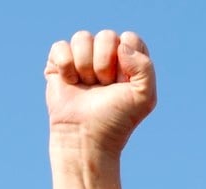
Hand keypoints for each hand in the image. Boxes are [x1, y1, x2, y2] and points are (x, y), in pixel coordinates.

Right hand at [43, 29, 156, 188]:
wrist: (86, 136)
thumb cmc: (117, 119)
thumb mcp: (144, 97)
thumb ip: (145, 67)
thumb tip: (121, 45)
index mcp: (130, 61)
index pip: (130, 38)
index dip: (126, 59)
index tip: (122, 82)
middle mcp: (106, 56)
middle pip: (106, 36)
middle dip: (104, 64)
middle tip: (104, 86)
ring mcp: (82, 59)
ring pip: (82, 37)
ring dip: (85, 65)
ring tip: (87, 86)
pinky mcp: (60, 64)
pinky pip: (60, 46)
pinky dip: (65, 66)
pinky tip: (70, 83)